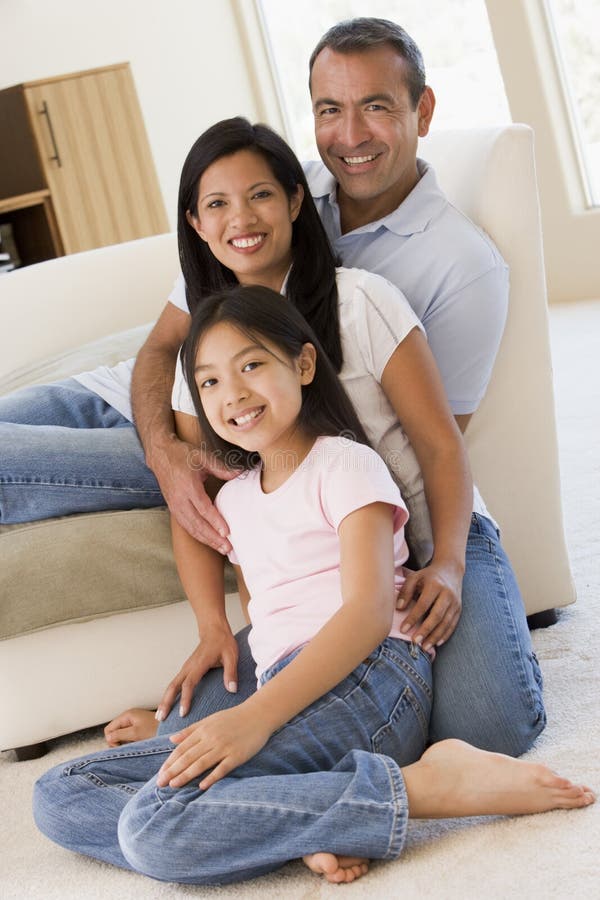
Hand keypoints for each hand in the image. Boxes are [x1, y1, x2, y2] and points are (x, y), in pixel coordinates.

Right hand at [104, 708, 157, 745]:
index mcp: (127, 715)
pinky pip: (129, 736)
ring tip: (136, 744)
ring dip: (125, 742)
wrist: (171, 730)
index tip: (122, 745)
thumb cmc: (156, 730)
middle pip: (114, 732)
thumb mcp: (136, 733)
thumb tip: (108, 737)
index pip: (109, 729)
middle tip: (129, 746)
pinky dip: (131, 741)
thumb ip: (119, 734)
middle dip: (118, 741)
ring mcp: (135, 722)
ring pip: (121, 735)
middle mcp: (129, 717)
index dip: (111, 740)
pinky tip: (138, 744)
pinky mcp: (140, 728)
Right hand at [153, 435, 234, 550]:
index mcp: (188, 486)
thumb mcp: (203, 457)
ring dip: (206, 540)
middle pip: (197, 524)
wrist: (160, 455)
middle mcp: (179, 499)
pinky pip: (186, 526)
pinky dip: (197, 535)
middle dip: (213, 538)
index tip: (227, 532)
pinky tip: (208, 541)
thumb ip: (222, 468)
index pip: (203, 509)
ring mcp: (174, 505)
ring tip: (221, 548)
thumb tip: (240, 474)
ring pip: (190, 528)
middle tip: (227, 548)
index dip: (215, 522)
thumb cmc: (182, 455)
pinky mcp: (173, 509)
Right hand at [155, 626, 239, 722]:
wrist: (213, 630)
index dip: (185, 699)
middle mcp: (189, 667)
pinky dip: (168, 695)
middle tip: (160, 718)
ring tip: (159, 717)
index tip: (182, 713)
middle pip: (173, 686)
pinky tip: (167, 705)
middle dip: (166, 702)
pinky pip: (175, 684)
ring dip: (164, 700)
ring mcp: (186, 668)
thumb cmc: (223, 642)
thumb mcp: (231, 655)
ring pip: (171, 685)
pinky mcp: (186, 669)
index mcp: (199, 664)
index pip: (189, 684)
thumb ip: (231, 673)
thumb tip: (232, 690)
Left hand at [156, 704, 271, 789]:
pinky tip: (201, 786)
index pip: (182, 748)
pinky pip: (222, 768)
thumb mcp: (210, 720)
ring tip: (173, 785)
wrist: (258, 714)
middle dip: (172, 771)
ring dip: (185, 775)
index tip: (160, 773)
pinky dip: (211, 777)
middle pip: (188, 757)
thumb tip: (171, 739)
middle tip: (160, 783)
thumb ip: (190, 730)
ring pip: (201, 763)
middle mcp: (212, 738)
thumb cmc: (233, 718)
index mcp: (204, 730)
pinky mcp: (237, 755)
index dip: (170, 761)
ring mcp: (224, 747)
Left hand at [396, 560, 462, 650]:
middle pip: (436, 615)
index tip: (403, 629)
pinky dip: (445, 635)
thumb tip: (399, 608)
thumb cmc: (428, 576)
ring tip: (425, 647)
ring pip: (446, 623)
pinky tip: (437, 643)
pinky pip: (453, 624)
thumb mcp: (414, 578)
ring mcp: (455, 602)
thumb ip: (405, 591)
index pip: (423, 604)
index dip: (413, 618)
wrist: (450, 570)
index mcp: (434, 585)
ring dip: (435, 636)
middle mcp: (447, 594)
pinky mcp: (459, 609)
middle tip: (415, 642)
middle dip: (425, 630)